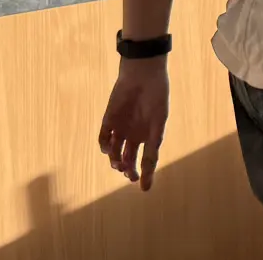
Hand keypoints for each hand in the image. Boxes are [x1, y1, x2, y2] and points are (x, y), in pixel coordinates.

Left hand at [98, 57, 169, 189]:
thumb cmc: (156, 97)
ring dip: (115, 160)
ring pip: (115, 151)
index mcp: (150, 135)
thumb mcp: (158, 124)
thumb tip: (149, 169)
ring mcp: (121, 127)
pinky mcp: (109, 119)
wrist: (143, 74)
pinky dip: (105, 146)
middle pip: (128, 159)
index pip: (146, 160)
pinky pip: (104, 137)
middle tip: (129, 175)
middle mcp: (135, 134)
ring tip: (119, 164)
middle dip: (128, 170)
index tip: (144, 189)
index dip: (145, 175)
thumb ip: (153, 146)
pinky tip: (108, 149)